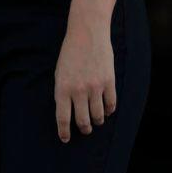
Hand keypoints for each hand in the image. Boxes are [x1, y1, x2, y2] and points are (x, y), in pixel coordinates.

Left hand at [53, 12, 116, 142]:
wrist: (87, 33)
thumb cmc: (70, 53)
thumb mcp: (59, 72)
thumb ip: (63, 92)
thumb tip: (67, 112)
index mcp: (62, 88)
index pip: (63, 117)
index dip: (64, 131)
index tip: (65, 139)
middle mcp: (78, 90)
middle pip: (83, 121)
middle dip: (84, 129)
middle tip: (85, 130)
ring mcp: (95, 87)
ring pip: (98, 116)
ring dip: (97, 121)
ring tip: (96, 121)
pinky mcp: (109, 82)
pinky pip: (111, 104)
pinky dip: (109, 110)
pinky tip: (107, 110)